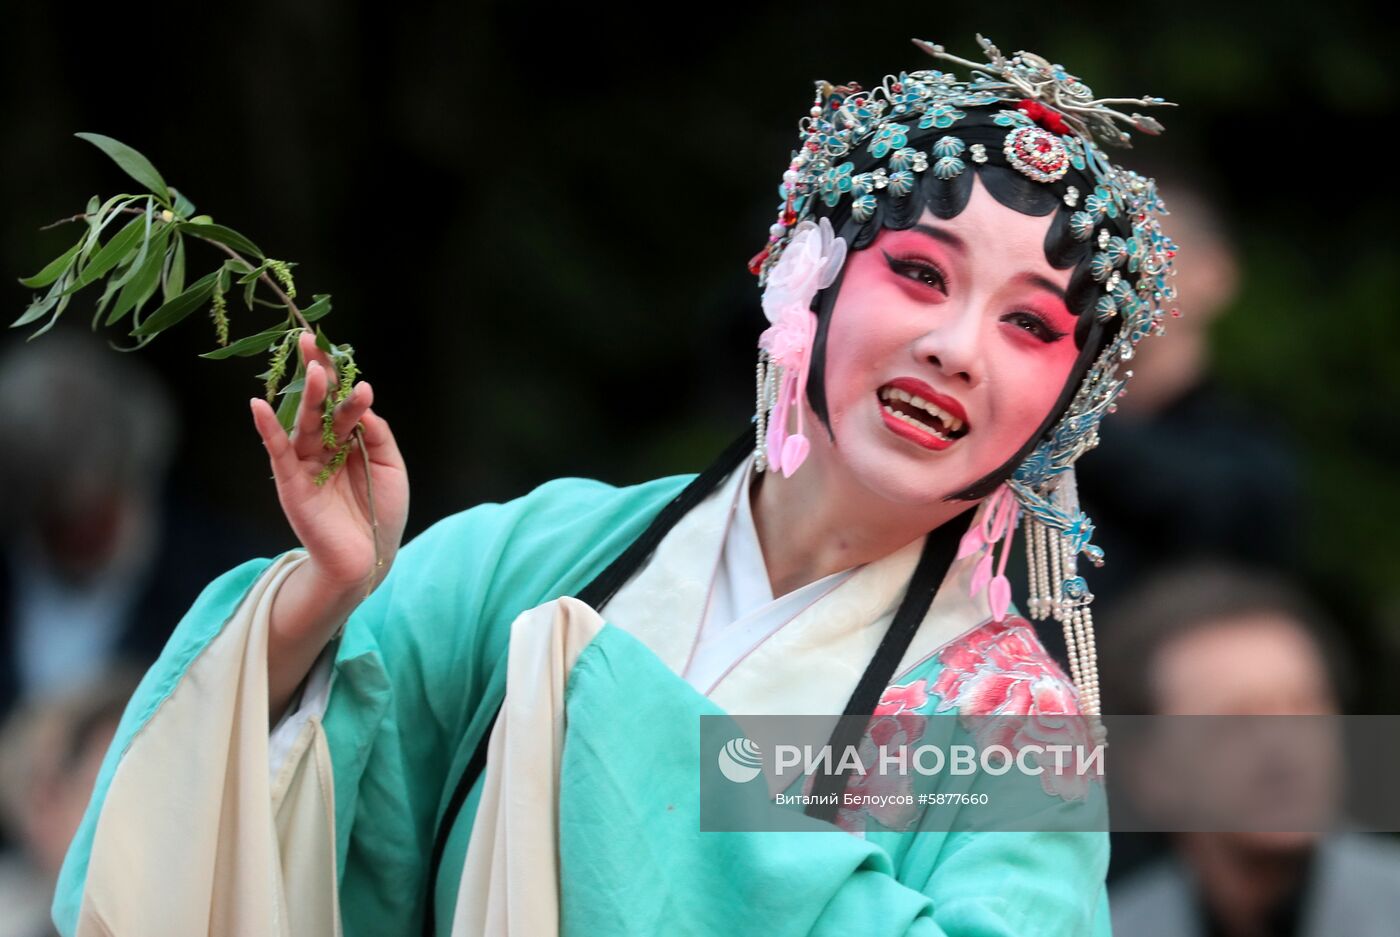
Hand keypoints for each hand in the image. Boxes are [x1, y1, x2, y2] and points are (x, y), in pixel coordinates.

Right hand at [249, 331, 408, 600]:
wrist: (369, 558)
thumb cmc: (382, 512)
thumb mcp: (390, 466)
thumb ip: (377, 433)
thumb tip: (363, 402)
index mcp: (349, 439)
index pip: (340, 400)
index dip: (337, 374)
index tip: (334, 346)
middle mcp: (325, 446)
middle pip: (318, 404)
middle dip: (317, 373)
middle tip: (312, 342)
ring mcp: (306, 462)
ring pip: (304, 423)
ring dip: (308, 397)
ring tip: (314, 371)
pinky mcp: (291, 482)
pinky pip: (277, 451)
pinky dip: (267, 429)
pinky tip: (258, 405)